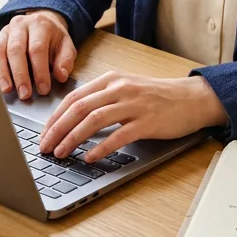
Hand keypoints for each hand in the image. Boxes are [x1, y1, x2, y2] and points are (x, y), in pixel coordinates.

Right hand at [0, 10, 75, 98]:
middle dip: (20, 74)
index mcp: (39, 25)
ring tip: (7, 89)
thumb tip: (61, 76)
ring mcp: (4, 32)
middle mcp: (19, 25)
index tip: (43, 89)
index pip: (37, 49)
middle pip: (16, 50)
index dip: (39, 71)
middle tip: (25, 94)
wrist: (40, 20)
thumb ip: (65, 60)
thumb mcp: (66, 45)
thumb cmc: (52, 37)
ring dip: (1, 73)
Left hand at [38, 71, 227, 163]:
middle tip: (44, 147)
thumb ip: (102, 98)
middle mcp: (120, 88)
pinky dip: (101, 147)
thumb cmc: (158, 97)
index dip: (55, 117)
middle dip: (57, 129)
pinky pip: (119, 135)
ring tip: (61, 153)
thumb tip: (72, 119)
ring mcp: (134, 104)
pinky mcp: (147, 121)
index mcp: (111, 79)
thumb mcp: (126, 89)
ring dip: (73, 138)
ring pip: (94, 120)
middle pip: (79, 108)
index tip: (44, 134)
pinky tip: (90, 157)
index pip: (73, 97)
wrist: (192, 98)